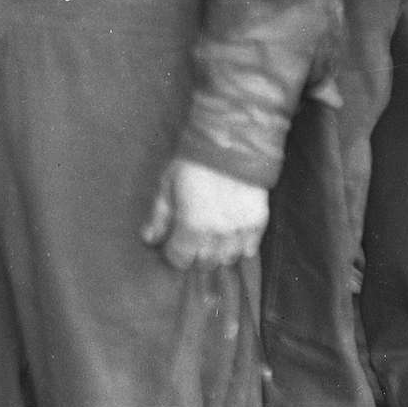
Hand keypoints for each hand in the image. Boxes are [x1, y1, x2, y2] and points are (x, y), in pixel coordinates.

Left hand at [145, 156, 266, 268]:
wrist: (230, 143)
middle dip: (194, 256)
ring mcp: (240, 230)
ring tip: (211, 240)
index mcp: (192, 227)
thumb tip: (149, 240)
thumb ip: (159, 217)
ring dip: (217, 254)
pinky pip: (250, 249)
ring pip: (227, 259)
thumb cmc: (192, 163)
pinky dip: (240, 248)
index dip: (174, 254)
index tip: (173, 244)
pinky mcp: (258, 222)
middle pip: (204, 263)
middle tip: (190, 241)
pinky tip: (231, 237)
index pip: (180, 259)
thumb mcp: (167, 186)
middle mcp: (218, 234)